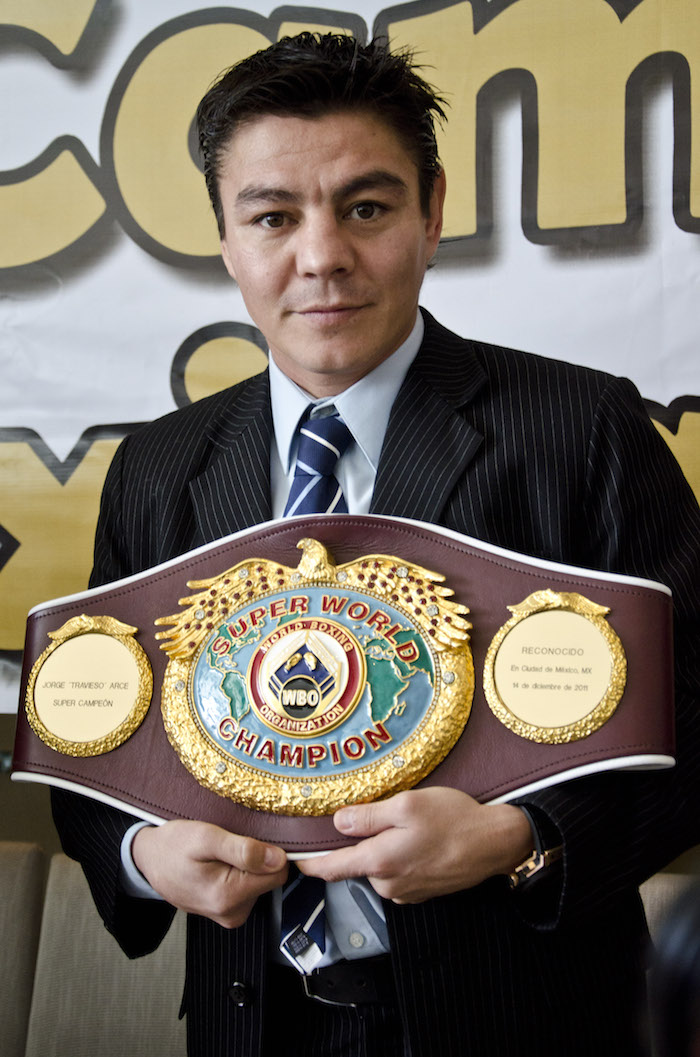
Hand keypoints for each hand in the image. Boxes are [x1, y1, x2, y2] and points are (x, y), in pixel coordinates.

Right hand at [132, 820, 287, 927]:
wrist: (149, 858)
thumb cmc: (173, 845)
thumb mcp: (205, 837)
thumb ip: (243, 850)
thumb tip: (278, 859)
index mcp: (228, 896)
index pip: (278, 873)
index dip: (269, 851)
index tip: (250, 839)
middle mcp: (232, 912)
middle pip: (269, 879)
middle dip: (256, 858)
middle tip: (228, 844)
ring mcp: (229, 914)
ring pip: (259, 882)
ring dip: (246, 865)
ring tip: (220, 853)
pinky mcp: (226, 911)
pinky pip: (247, 887)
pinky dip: (239, 872)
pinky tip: (219, 864)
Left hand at [297, 787, 532, 903]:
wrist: (495, 843)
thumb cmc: (455, 820)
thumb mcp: (407, 805)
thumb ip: (368, 816)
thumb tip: (338, 822)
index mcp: (379, 862)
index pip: (330, 868)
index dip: (308, 862)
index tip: (293, 856)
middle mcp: (388, 883)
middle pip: (355, 864)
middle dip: (357, 842)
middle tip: (371, 813)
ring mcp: (406, 890)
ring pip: (379, 867)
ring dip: (382, 848)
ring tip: (405, 823)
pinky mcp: (422, 891)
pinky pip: (398, 872)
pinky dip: (400, 856)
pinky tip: (419, 837)